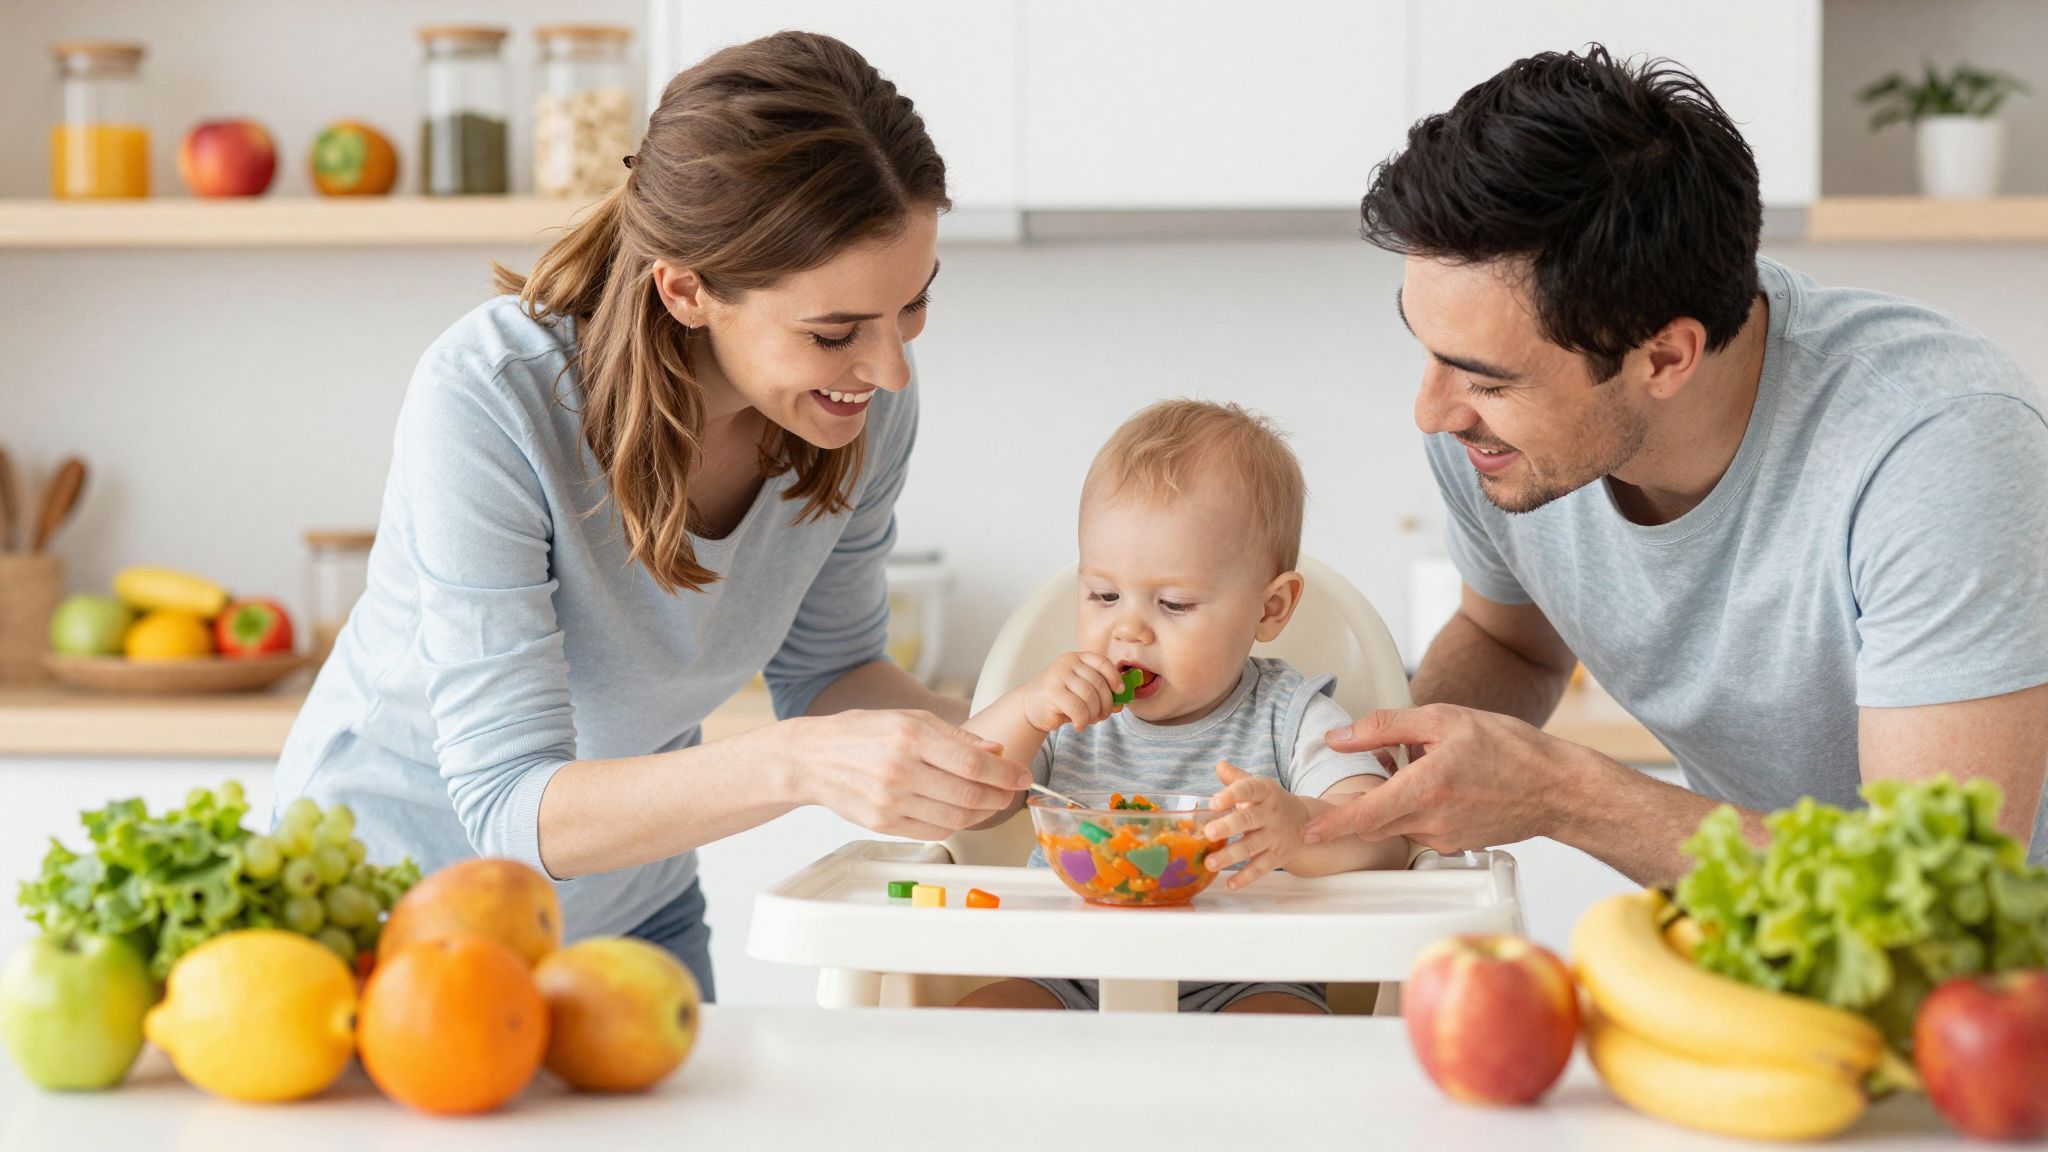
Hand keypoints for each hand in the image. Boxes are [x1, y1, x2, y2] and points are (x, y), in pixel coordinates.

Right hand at [787, 709, 1031, 840]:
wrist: (813, 759)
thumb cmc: (862, 733)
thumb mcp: (909, 718)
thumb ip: (955, 736)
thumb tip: (994, 752)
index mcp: (909, 736)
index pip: (972, 763)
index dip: (1005, 774)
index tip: (1022, 776)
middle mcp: (900, 770)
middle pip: (969, 794)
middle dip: (1000, 796)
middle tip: (1010, 791)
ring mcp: (890, 801)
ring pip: (956, 817)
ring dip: (981, 812)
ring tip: (988, 801)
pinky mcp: (883, 825)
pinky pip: (934, 831)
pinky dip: (955, 823)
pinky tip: (958, 810)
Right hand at [1021, 651, 1124, 733]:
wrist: (1030, 707)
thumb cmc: (1060, 699)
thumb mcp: (1081, 691)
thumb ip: (1100, 693)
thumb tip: (1121, 704)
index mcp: (1077, 658)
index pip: (1102, 662)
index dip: (1115, 677)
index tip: (1119, 691)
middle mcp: (1068, 663)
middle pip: (1098, 683)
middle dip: (1105, 703)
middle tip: (1103, 715)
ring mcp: (1058, 676)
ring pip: (1090, 697)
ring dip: (1094, 714)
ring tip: (1089, 720)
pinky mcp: (1052, 692)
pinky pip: (1078, 709)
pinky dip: (1083, 720)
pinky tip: (1078, 724)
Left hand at [1200, 761, 1309, 889]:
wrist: (1306, 822)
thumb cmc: (1270, 803)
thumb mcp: (1258, 787)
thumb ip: (1238, 779)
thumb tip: (1220, 766)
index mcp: (1264, 792)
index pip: (1248, 789)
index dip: (1231, 795)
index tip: (1213, 802)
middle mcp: (1271, 814)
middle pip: (1248, 820)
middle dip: (1228, 827)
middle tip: (1208, 832)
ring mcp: (1275, 837)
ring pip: (1251, 847)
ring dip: (1230, 856)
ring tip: (1210, 863)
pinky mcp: (1277, 857)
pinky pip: (1260, 868)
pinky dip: (1245, 877)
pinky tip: (1230, 883)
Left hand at [1301, 704, 1597, 854]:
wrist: (1556, 788)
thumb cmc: (1508, 748)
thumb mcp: (1443, 719)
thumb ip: (1383, 726)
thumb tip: (1338, 736)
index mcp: (1426, 788)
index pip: (1365, 816)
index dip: (1331, 826)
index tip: (1306, 833)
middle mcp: (1433, 821)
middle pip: (1375, 822)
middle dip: (1362, 802)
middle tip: (1377, 768)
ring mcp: (1446, 838)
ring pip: (1397, 824)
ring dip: (1393, 801)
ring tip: (1418, 765)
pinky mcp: (1457, 845)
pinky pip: (1420, 828)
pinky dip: (1416, 808)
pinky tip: (1439, 783)